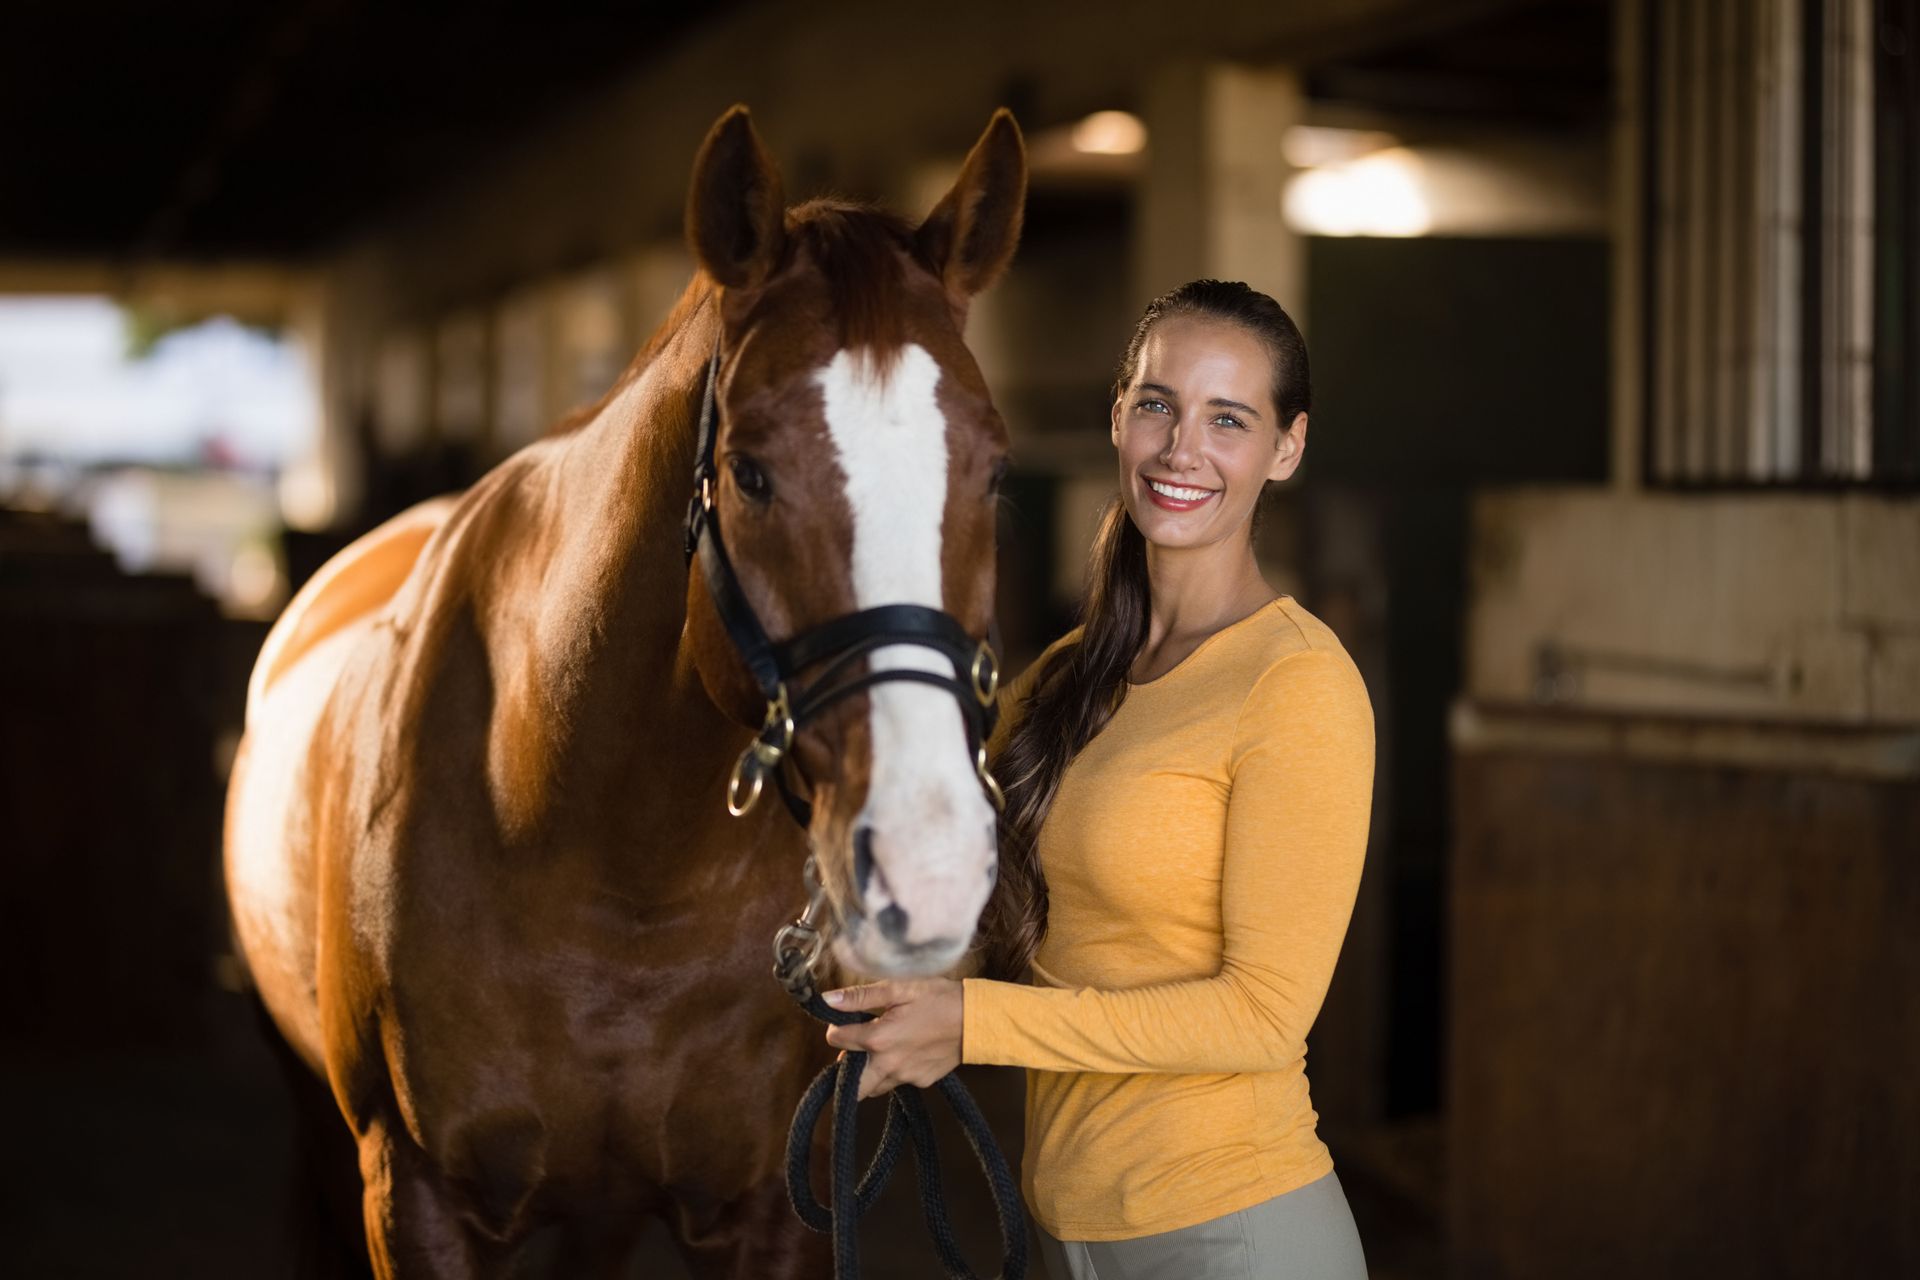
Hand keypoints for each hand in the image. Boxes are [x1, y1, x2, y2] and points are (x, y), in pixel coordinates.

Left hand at [821, 978, 962, 1099]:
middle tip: (857, 1050)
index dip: (836, 1028)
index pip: (836, 1040)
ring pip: (875, 1086)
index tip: (846, 1021)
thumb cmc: (938, 997)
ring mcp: (906, 1077)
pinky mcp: (922, 1082)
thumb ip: (860, 997)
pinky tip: (908, 1050)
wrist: (977, 1019)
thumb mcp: (899, 988)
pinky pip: (899, 1082)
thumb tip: (827, 1000)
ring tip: (882, 1049)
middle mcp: (888, 1064)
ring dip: (871, 1072)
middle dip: (847, 1071)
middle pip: (852, 1086)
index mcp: (878, 1039)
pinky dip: (896, 1070)